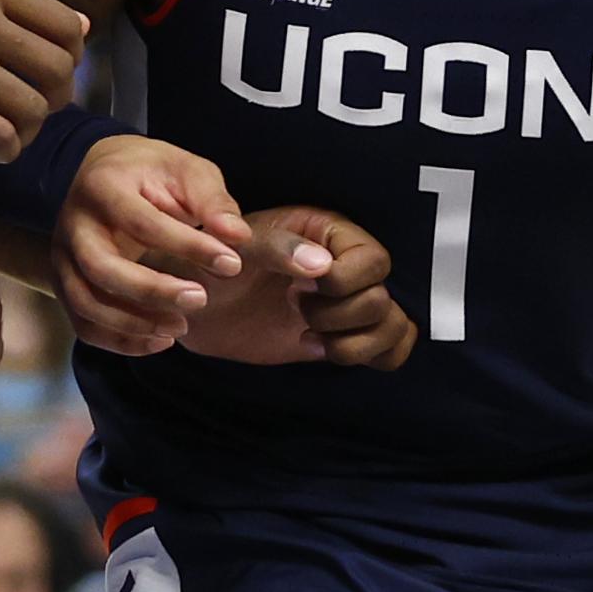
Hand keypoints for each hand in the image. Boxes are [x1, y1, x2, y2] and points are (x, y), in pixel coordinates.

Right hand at [0, 0, 85, 157]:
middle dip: (54, 100)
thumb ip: (16, 9)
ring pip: (34, 108)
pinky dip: (8, 150)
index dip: (70, 62)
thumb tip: (84, 27)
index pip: (69, 29)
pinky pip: (3, 135)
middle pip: (60, 72)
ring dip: (29, 131)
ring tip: (7, 132)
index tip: (44, 78)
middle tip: (28, 110)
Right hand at [52, 136, 249, 353]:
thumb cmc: (150, 173)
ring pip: (87, 303)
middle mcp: (73, 224)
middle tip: (199, 299)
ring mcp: (62, 257)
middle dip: (153, 291)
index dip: (188, 247)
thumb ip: (212, 201)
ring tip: (181, 326)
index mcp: (103, 186)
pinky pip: (84, 324)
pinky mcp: (63, 284)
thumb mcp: (186, 171)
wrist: (101, 175)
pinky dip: (120, 341)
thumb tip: (238, 237)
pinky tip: (160, 340)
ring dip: (134, 324)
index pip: (142, 223)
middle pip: (102, 269)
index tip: (232, 263)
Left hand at [181, 206, 419, 370]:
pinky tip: (325, 352)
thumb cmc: (212, 264)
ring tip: (308, 336)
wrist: (198, 307)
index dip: (343, 283)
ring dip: (353, 344)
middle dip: (338, 316)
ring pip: (394, 327)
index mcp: (330, 233)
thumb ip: (277, 247)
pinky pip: (392, 350)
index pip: (374, 261)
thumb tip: (322, 265)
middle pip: (383, 300)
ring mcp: (350, 302)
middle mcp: (349, 266)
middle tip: (296, 309)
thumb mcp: (236, 245)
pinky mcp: (347, 334)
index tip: (299, 287)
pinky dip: (370, 357)